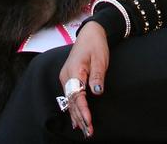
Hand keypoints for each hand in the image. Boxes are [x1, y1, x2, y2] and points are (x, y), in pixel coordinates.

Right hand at [59, 22, 109, 137]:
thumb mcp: (100, 59)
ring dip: (77, 116)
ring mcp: (66, 78)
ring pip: (70, 101)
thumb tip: (96, 92)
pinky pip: (69, 97)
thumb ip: (97, 76)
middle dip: (80, 118)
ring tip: (84, 131)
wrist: (90, 33)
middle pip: (72, 101)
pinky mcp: (69, 79)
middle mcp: (66, 76)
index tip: (89, 122)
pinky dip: (73, 109)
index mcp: (74, 71)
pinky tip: (76, 120)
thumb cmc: (96, 45)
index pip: (77, 96)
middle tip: (89, 132)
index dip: (83, 110)